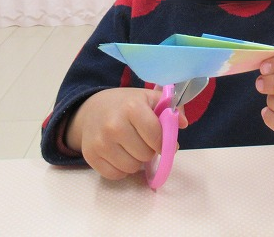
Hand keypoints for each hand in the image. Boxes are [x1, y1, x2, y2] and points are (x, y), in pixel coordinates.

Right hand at [65, 87, 188, 180]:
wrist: (91, 109)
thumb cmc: (125, 104)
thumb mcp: (148, 98)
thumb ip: (170, 107)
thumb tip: (183, 123)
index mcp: (132, 108)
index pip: (156, 137)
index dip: (163, 142)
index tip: (161, 140)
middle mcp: (114, 125)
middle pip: (145, 155)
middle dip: (149, 150)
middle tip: (143, 141)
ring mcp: (101, 142)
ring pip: (132, 167)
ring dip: (136, 161)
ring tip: (131, 147)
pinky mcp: (90, 156)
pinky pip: (115, 174)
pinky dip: (121, 169)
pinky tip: (119, 154)